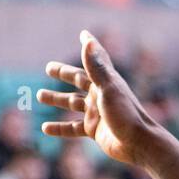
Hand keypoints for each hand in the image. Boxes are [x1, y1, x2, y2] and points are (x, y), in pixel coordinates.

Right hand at [37, 31, 159, 166]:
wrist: (139, 144)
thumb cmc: (126, 114)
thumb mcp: (109, 88)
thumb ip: (96, 66)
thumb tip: (87, 40)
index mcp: (106, 82)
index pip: (96, 60)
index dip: (90, 47)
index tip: (84, 34)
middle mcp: (101, 96)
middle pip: (79, 81)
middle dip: (64, 74)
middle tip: (48, 68)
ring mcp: (97, 113)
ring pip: (72, 103)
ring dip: (57, 99)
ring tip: (39, 96)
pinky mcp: (95, 130)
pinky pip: (73, 128)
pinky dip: (59, 128)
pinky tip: (45, 128)